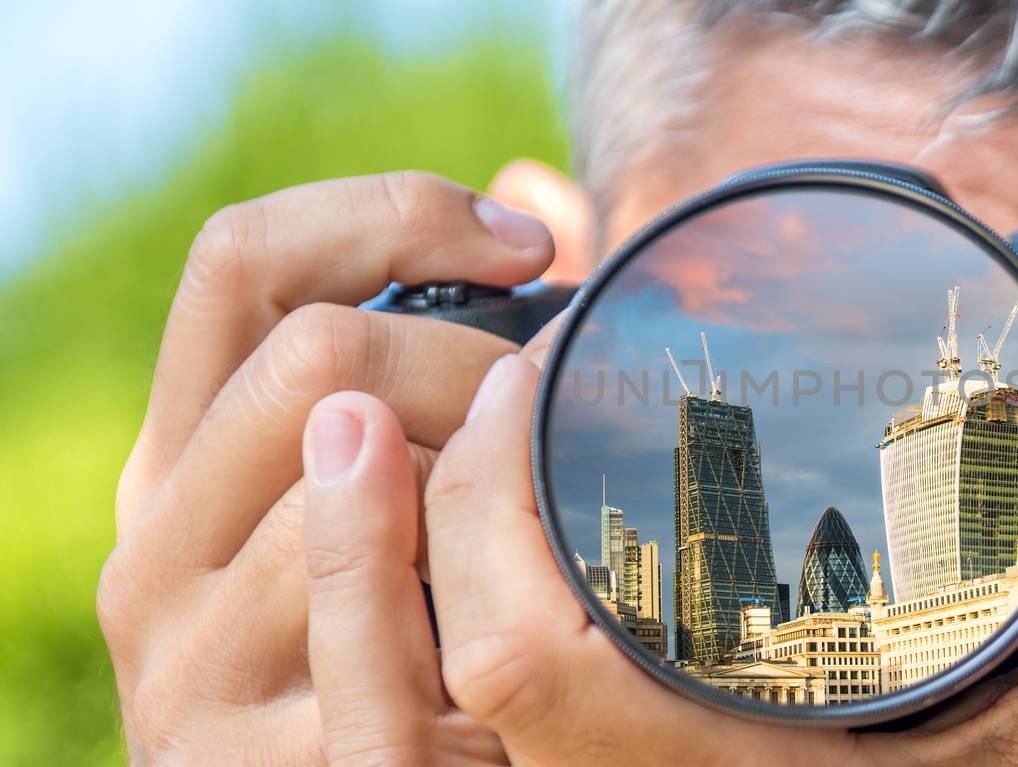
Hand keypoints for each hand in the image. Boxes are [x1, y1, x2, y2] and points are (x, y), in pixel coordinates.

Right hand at [98, 169, 561, 762]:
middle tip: (555, 402)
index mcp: (178, 468)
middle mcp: (153, 551)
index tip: (527, 244)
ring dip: (483, 479)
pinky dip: (456, 586)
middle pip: (314, 352)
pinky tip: (513, 577)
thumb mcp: (392, 503)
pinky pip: (373, 632)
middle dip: (472, 355)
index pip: (242, 261)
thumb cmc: (405, 650)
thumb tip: (538, 192)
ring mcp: (190, 664)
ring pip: (359, 478)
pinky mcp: (258, 763)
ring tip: (533, 524)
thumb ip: (429, 365)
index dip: (389, 213)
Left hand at [329, 292, 1017, 764]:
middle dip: (446, 509)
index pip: (522, 661)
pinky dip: (485, 629)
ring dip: (440, 571)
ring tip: (494, 442)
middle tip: (517, 384)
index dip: (482, 504)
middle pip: (458, 673)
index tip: (530, 374)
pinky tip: (533, 553)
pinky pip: (503, 733)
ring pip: (456, 716)